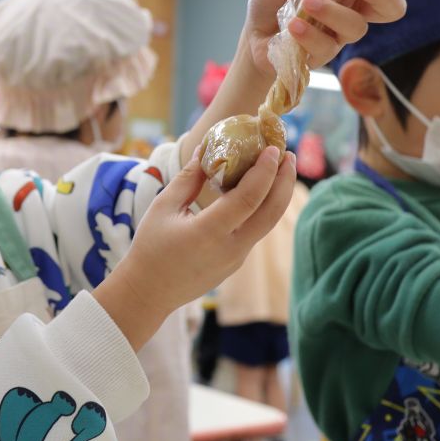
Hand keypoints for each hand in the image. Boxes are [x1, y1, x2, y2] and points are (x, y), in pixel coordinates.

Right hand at [94, 145, 295, 349]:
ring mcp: (237, 258)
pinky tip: (258, 191)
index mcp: (209, 232)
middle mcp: (231, 248)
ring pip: (267, 223)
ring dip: (278, 194)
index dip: (264, 171)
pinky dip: (262, 208)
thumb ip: (188, 178)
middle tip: (289, 155)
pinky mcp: (237, 262)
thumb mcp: (163, 207)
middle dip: (285, 181)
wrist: (150, 292)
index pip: (248, 198)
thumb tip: (207, 148)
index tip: (272, 149)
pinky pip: (255, 231)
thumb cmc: (150, 247)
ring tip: (280, 169)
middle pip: (271, 212)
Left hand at [243, 0, 404, 75]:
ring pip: (357, 27)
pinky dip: (309, 34)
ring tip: (307, 3)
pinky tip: (292, 26)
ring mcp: (339, 35)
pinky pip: (326, 47)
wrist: (252, 34)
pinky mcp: (322, 56)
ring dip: (333, 12)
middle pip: (392, 7)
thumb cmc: (272, 3)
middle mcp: (352, 10)